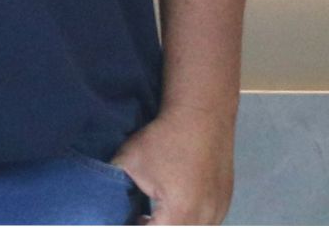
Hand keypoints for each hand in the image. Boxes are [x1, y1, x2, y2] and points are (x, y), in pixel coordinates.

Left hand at [113, 107, 234, 223]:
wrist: (202, 110)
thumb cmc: (164, 136)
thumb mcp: (127, 163)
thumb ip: (111, 191)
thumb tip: (103, 206)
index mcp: (179, 213)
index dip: (135, 228)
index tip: (126, 219)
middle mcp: (204, 217)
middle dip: (155, 228)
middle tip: (138, 218)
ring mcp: (218, 210)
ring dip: (172, 226)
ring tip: (153, 216)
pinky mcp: (225, 200)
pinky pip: (205, 223)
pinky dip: (188, 221)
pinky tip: (173, 208)